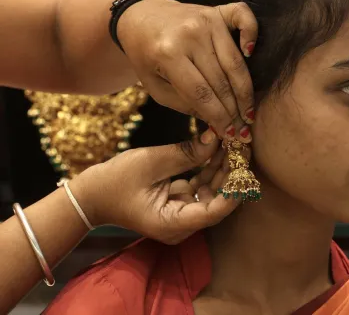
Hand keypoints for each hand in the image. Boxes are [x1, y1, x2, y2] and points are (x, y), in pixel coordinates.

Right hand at [69, 129, 239, 244]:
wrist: (90, 195)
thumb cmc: (114, 181)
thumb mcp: (151, 162)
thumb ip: (186, 153)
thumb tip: (216, 137)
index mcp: (173, 223)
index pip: (214, 211)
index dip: (234, 189)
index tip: (244, 165)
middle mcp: (182, 224)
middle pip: (217, 201)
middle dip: (232, 173)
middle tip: (242, 144)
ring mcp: (182, 215)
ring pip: (212, 192)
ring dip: (223, 167)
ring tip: (234, 141)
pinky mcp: (180, 203)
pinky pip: (201, 186)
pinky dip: (209, 168)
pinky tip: (218, 146)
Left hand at [116, 0, 257, 142]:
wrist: (142, 18)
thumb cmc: (148, 57)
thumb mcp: (155, 87)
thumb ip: (185, 105)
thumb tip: (218, 125)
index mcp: (168, 54)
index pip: (201, 93)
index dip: (218, 117)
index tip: (229, 135)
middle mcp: (190, 35)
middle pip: (221, 81)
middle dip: (234, 111)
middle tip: (243, 131)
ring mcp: (206, 20)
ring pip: (235, 61)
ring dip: (246, 91)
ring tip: (249, 113)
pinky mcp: (217, 11)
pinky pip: (243, 17)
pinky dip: (252, 34)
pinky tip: (250, 54)